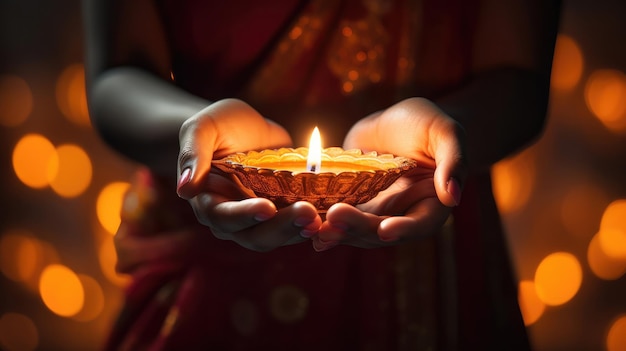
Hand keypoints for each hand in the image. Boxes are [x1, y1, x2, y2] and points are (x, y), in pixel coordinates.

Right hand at [176, 99, 321, 251]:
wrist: (243, 127)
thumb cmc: (217, 125)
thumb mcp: (201, 129)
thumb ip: (193, 155)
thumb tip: (184, 189)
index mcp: (209, 202)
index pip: (224, 217)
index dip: (244, 215)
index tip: (267, 208)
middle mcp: (234, 218)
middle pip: (255, 235)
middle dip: (281, 227)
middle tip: (307, 214)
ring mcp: (260, 219)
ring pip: (278, 236)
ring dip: (299, 231)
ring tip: (320, 219)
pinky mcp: (283, 213)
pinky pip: (296, 226)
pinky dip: (312, 224)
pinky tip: (330, 216)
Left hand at [314, 97, 467, 249]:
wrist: (398, 121)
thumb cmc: (429, 123)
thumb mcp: (445, 133)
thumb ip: (453, 161)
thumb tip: (453, 196)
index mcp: (431, 204)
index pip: (421, 224)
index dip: (404, 229)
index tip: (385, 230)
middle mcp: (402, 214)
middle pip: (381, 231)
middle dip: (359, 227)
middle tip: (336, 217)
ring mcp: (376, 212)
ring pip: (356, 230)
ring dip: (337, 231)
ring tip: (315, 227)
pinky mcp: (353, 203)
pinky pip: (338, 217)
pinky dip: (323, 222)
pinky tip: (304, 223)